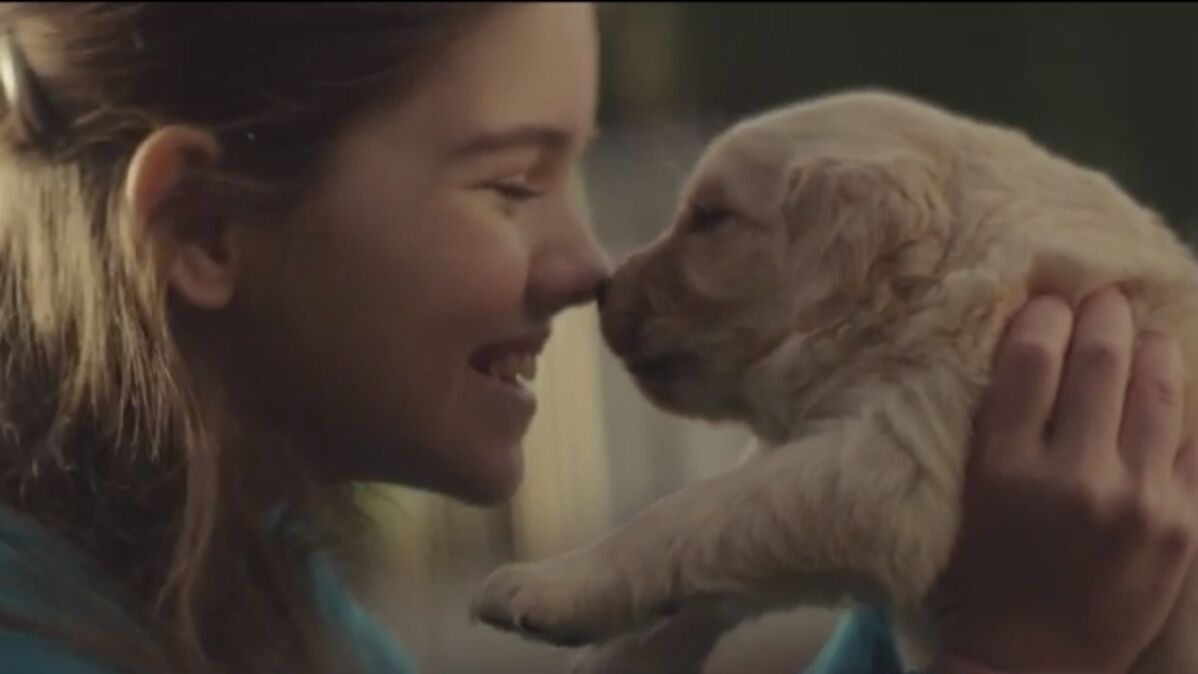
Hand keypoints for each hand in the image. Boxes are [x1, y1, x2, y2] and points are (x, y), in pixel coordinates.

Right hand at [929, 288, 1197, 673]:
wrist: (1032, 663)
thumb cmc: (982, 575)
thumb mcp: (965, 497)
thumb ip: (994, 426)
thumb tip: (1031, 347)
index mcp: (1005, 470)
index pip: (1032, 357)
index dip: (1043, 314)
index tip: (1045, 303)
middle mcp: (1075, 479)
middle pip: (1101, 360)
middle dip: (1103, 313)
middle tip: (1100, 298)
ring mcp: (1139, 502)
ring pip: (1161, 388)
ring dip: (1153, 344)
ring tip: (1144, 331)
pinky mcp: (1183, 525)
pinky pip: (1193, 440)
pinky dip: (1182, 403)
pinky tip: (1169, 387)